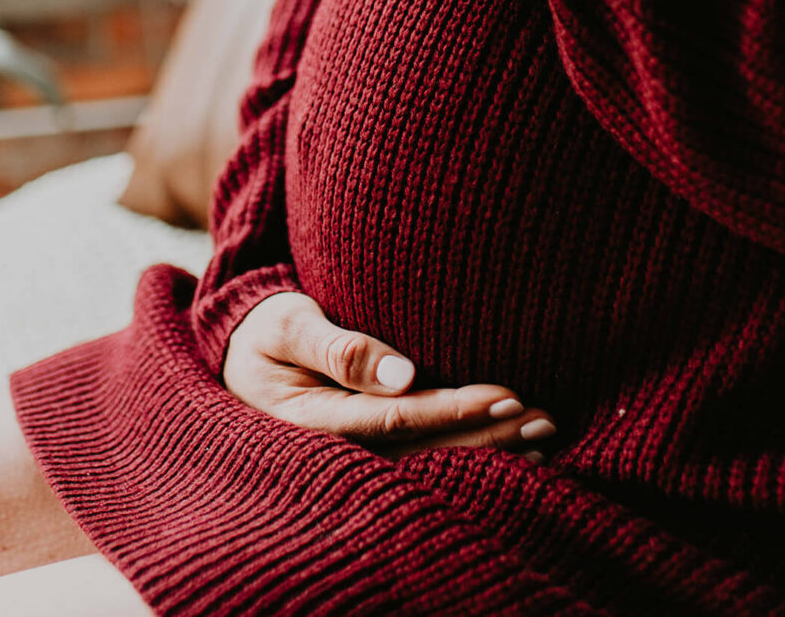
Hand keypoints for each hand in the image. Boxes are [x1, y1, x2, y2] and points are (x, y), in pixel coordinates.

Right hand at [223, 291, 555, 458]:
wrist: (240, 350)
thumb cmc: (263, 328)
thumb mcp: (287, 325)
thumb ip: (339, 348)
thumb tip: (402, 374)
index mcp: (313, 420)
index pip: (396, 420)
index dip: (453, 410)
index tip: (506, 396)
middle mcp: (338, 446)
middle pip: (423, 448)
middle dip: (486, 437)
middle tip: (544, 419)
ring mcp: (355, 451)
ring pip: (430, 458)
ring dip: (488, 448)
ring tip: (544, 434)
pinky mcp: (370, 445)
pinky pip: (424, 453)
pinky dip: (470, 448)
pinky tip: (514, 445)